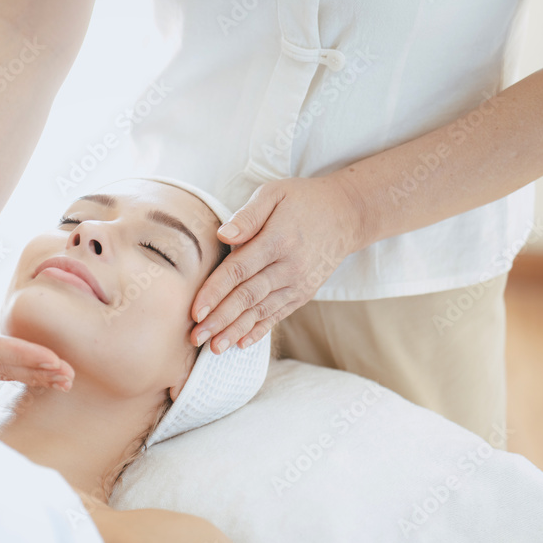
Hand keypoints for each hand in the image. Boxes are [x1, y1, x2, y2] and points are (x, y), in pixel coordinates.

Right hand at [0, 251, 74, 389]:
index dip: (22, 356)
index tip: (52, 359)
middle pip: (0, 368)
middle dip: (37, 372)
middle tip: (69, 375)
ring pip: (4, 372)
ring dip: (36, 376)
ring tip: (66, 379)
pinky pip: (2, 367)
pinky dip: (26, 370)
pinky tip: (49, 374)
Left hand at [189, 175, 365, 352]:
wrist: (347, 215)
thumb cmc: (302, 201)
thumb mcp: (274, 194)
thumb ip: (248, 215)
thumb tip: (223, 235)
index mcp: (277, 241)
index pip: (239, 270)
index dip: (215, 291)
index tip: (195, 310)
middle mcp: (289, 267)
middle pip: (247, 296)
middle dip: (220, 319)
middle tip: (196, 337)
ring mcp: (298, 283)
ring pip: (261, 311)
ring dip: (235, 331)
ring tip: (214, 348)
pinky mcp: (303, 293)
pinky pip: (278, 315)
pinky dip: (259, 330)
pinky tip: (240, 343)